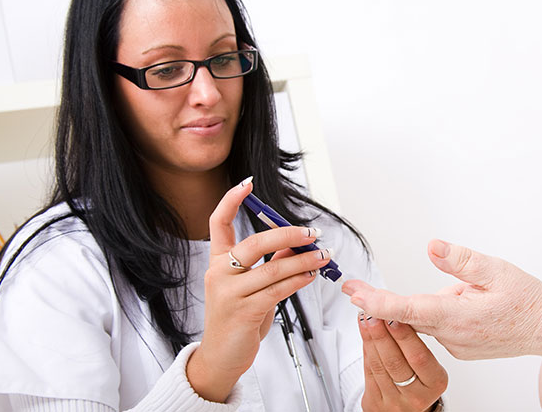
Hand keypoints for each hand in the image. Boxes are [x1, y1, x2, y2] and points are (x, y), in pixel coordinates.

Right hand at [187, 178, 331, 401]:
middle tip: (312, 233)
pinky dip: (299, 279)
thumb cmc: (237, 319)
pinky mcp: (243, 311)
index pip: (219, 223)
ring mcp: (229, 293)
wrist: (222, 357)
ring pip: (273, 267)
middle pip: (255, 242)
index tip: (247, 183)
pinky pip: (278, 289)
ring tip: (323, 255)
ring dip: (304, 259)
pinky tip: (311, 275)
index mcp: (218, 262)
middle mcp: (220, 273)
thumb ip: (268, 263)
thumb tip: (294, 244)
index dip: (231, 201)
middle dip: (288, 234)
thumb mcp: (250, 287)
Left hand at [343, 239, 541, 359]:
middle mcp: (452, 336)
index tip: (354, 294)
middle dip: (381, 301)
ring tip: (472, 291)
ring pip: (422, 321)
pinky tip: (469, 301)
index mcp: (457, 317)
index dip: (377, 302)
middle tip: (355, 287)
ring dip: (421, 304)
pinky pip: (436, 327)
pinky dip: (436, 313)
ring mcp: (454, 346)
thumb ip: (461, 260)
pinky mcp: (459, 347)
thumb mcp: (496, 269)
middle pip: (406, 317)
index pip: (407, 309)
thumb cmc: (527, 300)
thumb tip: (432, 248)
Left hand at [359, 313, 446, 411]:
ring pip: (379, 367)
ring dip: (369, 339)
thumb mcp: (429, 366)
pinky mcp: (376, 404)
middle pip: (395, 362)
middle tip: (373, 314)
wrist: (407, 408)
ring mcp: (395, 403)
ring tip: (365, 319)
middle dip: (382, 334)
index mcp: (435, 383)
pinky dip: (366, 351)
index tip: (394, 316)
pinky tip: (364, 335)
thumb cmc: (420, 382)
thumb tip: (397, 314)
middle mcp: (416, 396)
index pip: (419, 357)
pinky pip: (368, 373)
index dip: (405, 336)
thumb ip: (415, 344)